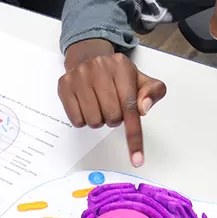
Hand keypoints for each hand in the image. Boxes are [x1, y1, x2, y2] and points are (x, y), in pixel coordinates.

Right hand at [57, 39, 166, 167]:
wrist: (88, 57)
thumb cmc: (116, 74)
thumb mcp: (140, 79)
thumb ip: (152, 92)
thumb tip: (144, 107)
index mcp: (121, 66)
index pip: (131, 106)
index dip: (134, 136)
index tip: (137, 160)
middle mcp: (99, 68)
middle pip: (112, 116)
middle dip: (115, 118)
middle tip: (112, 105)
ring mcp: (79, 76)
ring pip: (93, 121)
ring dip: (99, 119)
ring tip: (99, 104)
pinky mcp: (64, 85)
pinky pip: (76, 120)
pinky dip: (83, 119)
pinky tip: (85, 104)